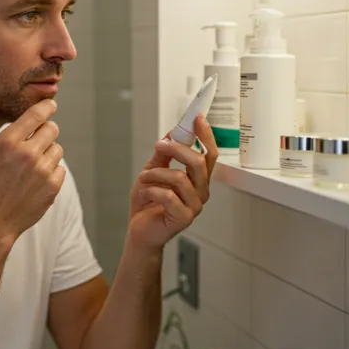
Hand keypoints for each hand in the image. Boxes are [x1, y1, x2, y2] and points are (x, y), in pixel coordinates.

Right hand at [0, 94, 65, 243]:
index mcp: (9, 142)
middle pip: (52, 129)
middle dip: (45, 131)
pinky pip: (60, 168)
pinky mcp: (53, 187)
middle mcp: (28, 154)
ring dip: (48, 152)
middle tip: (33, 141)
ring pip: (57, 149)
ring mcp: (42, 171)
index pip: (37, 114)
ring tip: (31, 164)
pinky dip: (51, 171)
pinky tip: (35, 179)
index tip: (50, 105)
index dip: (47, 107)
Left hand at [128, 116, 218, 249]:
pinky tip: (145, 193)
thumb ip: (163, 155)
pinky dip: (152, 190)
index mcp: (197, 180)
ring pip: (180, 178)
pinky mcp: (183, 218)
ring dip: (156, 173)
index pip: (208, 154)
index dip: (206, 136)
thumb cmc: (148, 203)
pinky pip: (168, 196)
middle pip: (198, 162)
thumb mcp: (152, 172)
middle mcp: (200, 192)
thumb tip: (171, 134)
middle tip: (159, 145)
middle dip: (176, 149)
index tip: (197, 118)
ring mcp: (194, 206)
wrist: (139, 231)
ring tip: (144, 178)